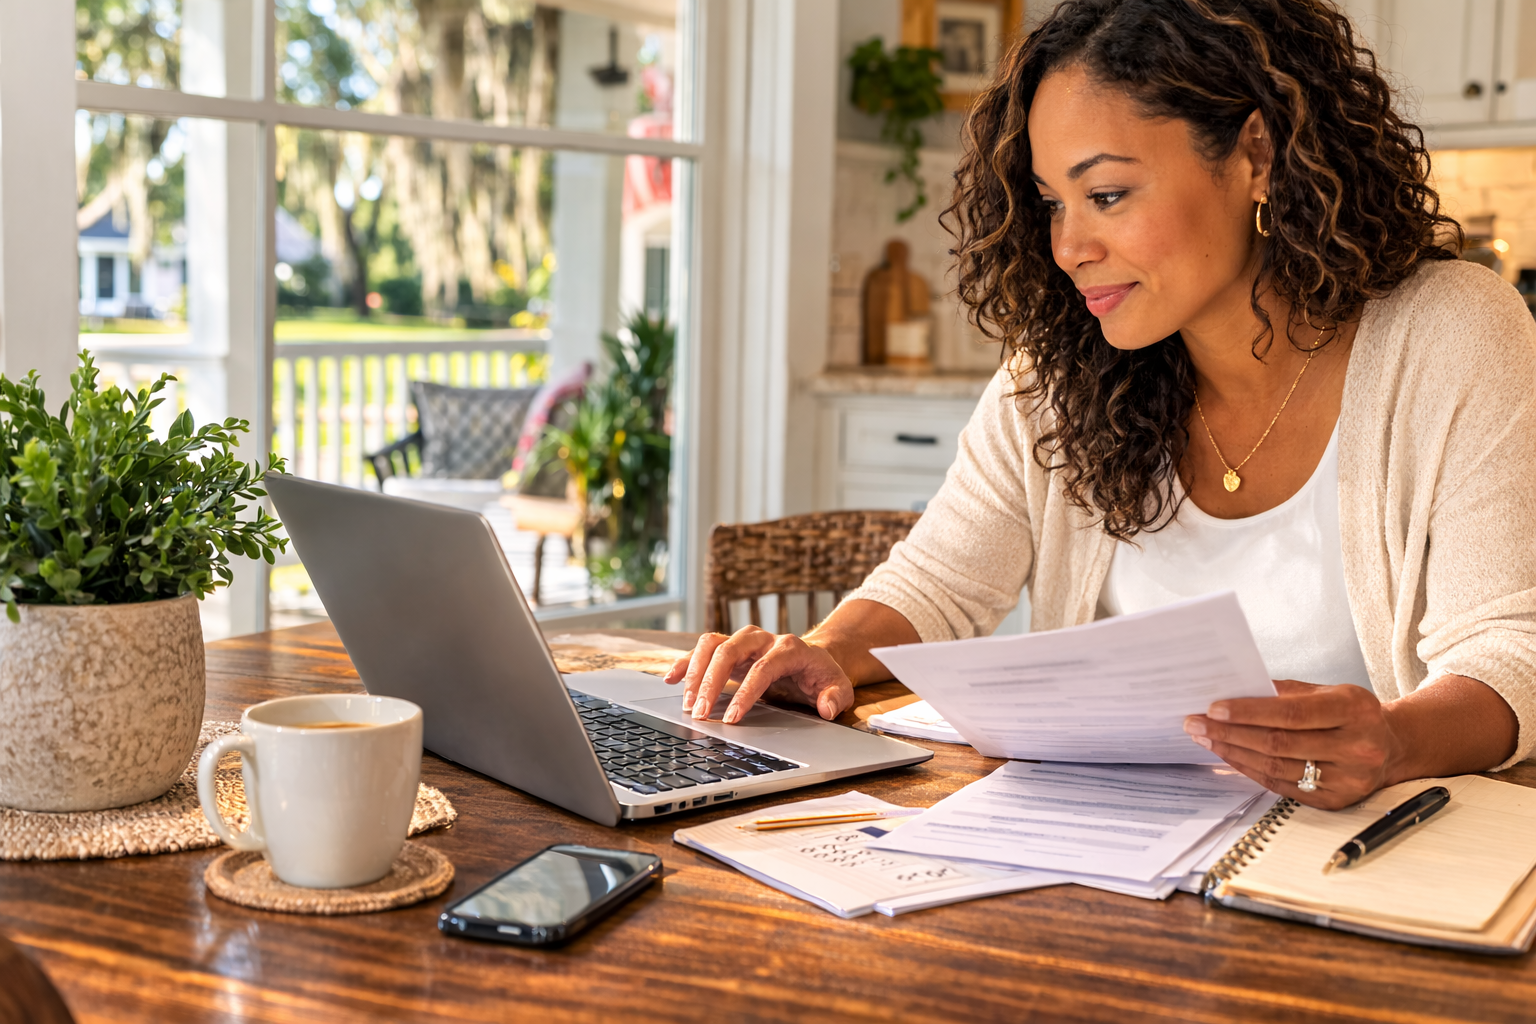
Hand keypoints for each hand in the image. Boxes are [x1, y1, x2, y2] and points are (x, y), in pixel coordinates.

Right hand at [663, 626, 855, 724]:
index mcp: (789, 648)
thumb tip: (825, 708)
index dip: (745, 693)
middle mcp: (763, 638)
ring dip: (695, 673)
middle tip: (700, 714)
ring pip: (712, 645)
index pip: (762, 668)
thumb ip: (835, 698)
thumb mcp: (838, 688)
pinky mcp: (731, 646)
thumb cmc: (822, 675)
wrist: (814, 658)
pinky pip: (703, 648)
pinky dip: (686, 662)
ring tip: (687, 704)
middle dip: (711, 683)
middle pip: (729, 651)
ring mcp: (744, 640)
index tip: (731, 719)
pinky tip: (671, 678)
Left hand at [1183, 680, 1399, 809]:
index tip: (1214, 708)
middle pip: (1280, 743)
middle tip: (1196, 723)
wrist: (1391, 746)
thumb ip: (1285, 692)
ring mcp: (1348, 779)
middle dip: (1230, 732)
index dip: (1249, 712)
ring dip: (1234, 752)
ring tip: (1206, 738)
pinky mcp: (1335, 801)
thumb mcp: (1329, 691)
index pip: (1292, 713)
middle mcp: (1356, 747)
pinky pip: (1282, 785)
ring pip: (1277, 767)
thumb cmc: (1352, 713)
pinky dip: (1250, 769)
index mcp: (1355, 711)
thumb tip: (1234, 690)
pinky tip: (1229, 756)